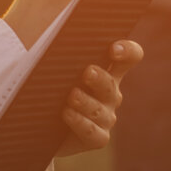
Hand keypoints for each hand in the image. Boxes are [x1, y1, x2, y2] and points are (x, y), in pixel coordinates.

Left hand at [56, 39, 143, 158]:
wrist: (41, 126)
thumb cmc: (49, 88)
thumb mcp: (55, 68)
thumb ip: (61, 54)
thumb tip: (47, 32)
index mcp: (107, 71)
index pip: (130, 56)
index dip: (128, 51)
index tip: (114, 49)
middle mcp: (110, 94)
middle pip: (110, 84)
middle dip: (100, 78)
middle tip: (87, 72)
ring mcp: (105, 117)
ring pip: (99, 110)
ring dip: (86, 102)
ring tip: (71, 96)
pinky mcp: (97, 138)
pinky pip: (92, 132)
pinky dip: (80, 122)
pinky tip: (67, 114)